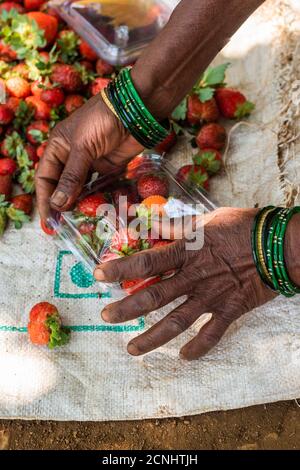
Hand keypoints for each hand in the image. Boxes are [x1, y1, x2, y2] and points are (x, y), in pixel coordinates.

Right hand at [35, 94, 142, 219]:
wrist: (135, 110)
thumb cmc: (102, 121)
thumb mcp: (82, 148)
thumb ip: (71, 177)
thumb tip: (59, 203)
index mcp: (58, 148)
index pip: (45, 178)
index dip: (45, 199)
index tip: (49, 220)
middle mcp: (71, 157)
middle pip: (61, 186)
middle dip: (60, 205)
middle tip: (63, 226)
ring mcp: (90, 163)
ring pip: (79, 188)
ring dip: (77, 203)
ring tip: (77, 222)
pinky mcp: (107, 168)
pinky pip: (97, 187)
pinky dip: (95, 197)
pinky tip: (94, 210)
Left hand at [94, 208, 275, 359]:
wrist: (279, 244)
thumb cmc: (242, 227)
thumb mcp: (207, 220)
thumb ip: (177, 226)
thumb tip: (150, 222)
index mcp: (188, 251)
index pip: (147, 262)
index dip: (121, 269)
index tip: (98, 275)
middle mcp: (195, 277)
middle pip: (155, 296)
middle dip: (127, 308)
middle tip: (106, 316)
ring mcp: (212, 296)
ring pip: (177, 321)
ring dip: (152, 337)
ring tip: (131, 349)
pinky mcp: (230, 310)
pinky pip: (212, 334)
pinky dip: (198, 348)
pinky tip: (183, 357)